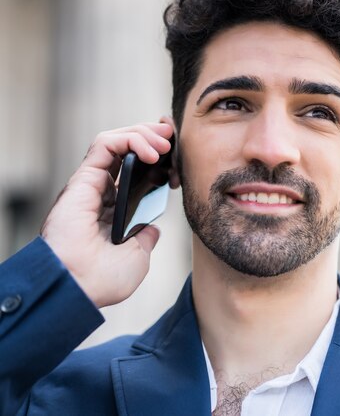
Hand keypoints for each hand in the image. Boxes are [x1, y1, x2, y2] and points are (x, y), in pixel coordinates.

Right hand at [41, 122, 173, 307]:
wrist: (79, 286)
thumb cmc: (102, 279)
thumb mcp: (137, 257)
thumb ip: (144, 238)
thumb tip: (151, 228)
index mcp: (112, 212)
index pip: (135, 174)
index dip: (158, 164)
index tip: (178, 170)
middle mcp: (100, 194)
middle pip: (127, 153)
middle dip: (154, 140)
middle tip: (175, 141)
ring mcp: (91, 184)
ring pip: (116, 141)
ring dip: (144, 134)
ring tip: (166, 144)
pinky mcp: (83, 178)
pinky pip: (105, 143)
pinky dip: (130, 139)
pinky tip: (151, 152)